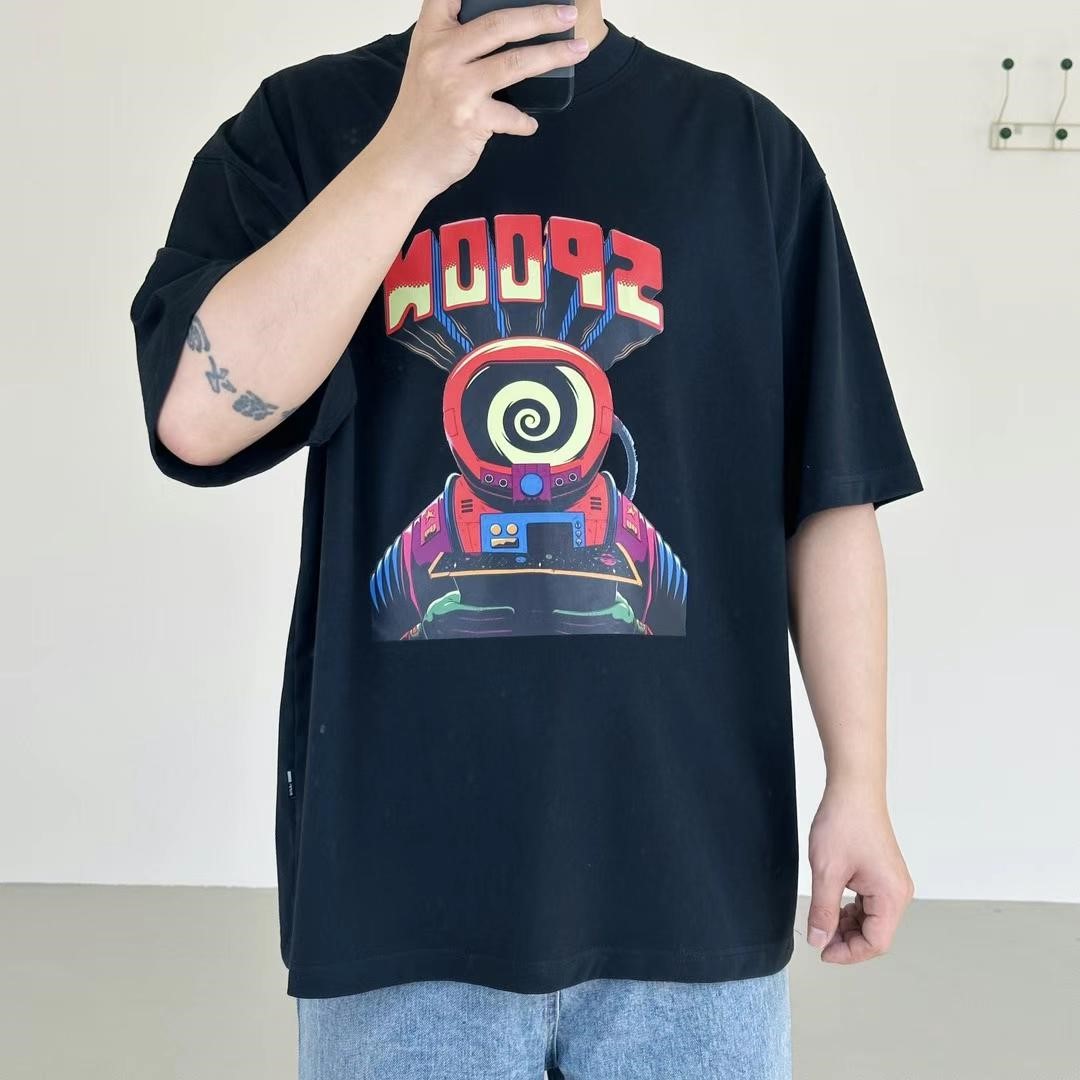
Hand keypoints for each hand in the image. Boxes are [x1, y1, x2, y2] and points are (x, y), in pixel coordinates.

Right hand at [374, 0, 587, 197]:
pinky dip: (525, 121)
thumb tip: (504, 33)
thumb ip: (455, 46)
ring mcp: (457, 88)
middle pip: (500, 24)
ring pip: (514, 63)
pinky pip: (512, 115)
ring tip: (576, 50)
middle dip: (540, 16)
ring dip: (552, 55)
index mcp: (431, 37)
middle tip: (568, 15)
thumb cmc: (420, 116)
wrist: (403, 162)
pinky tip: (529, 123)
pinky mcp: (471, 120)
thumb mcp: (426, 67)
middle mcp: (442, 56)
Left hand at [806, 780, 914, 963]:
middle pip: (876, 934)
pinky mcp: (883, 875)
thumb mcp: (827, 871)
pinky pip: (871, 904)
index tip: (822, 951)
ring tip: (822, 918)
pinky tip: (833, 904)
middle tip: (818, 936)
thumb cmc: (844, 823)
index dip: (848, 953)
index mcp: (892, 896)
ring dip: (848, 925)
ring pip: (872, 920)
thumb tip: (819, 941)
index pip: (875, 943)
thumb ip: (823, 911)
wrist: (853, 789)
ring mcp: (892, 883)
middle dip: (847, 940)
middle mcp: (899, 893)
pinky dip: (851, 910)